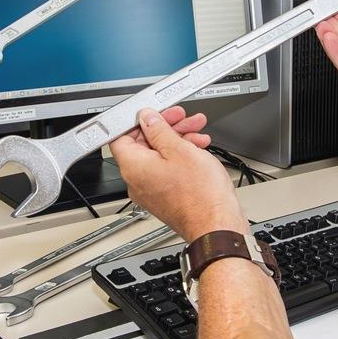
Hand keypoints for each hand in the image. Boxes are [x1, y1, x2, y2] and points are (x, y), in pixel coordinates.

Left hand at [110, 107, 248, 243]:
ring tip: (198, 133)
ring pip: (158, 156)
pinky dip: (181, 157)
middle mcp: (137, 181)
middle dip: (166, 127)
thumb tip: (147, 118)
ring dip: (178, 140)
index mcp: (133, 167)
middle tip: (183, 118)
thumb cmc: (200, 195)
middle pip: (143, 144)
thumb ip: (159, 130)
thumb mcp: (180, 149)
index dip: (138, 121)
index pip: (121, 136)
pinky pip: (166, 170)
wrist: (216, 225)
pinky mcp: (164, 197)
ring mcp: (150, 190)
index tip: (155, 113)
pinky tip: (198, 149)